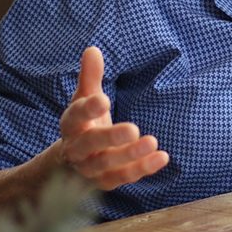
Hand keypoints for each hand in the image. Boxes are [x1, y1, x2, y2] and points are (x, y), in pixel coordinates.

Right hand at [57, 46, 168, 189]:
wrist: (69, 165)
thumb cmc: (83, 124)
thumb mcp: (84, 99)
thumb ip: (90, 77)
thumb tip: (92, 49)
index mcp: (71, 124)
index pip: (75, 116)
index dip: (88, 108)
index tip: (104, 100)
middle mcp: (77, 149)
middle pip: (90, 144)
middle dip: (110, 137)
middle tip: (133, 128)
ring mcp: (90, 168)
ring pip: (108, 165)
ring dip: (130, 155)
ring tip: (153, 141)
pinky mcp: (106, 182)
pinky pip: (123, 177)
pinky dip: (142, 169)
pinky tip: (162, 157)